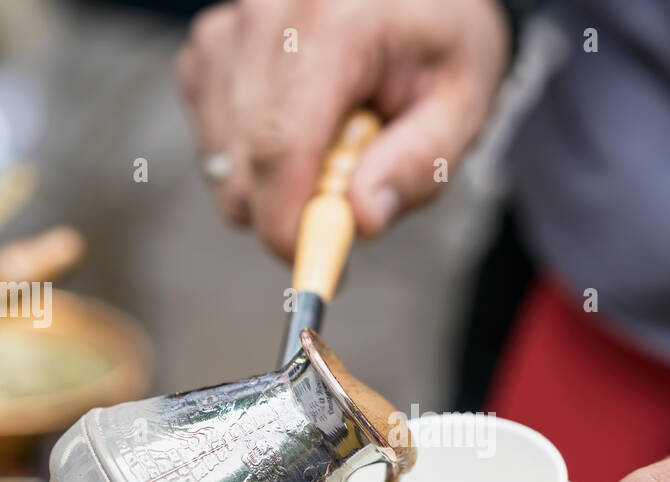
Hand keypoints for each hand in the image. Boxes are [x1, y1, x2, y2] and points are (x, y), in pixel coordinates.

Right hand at [177, 0, 507, 258]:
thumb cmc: (441, 43)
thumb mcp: (461, 105)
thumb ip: (417, 165)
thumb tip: (360, 223)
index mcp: (333, 22)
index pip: (282, 146)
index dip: (287, 224)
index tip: (314, 269)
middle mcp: (266, 15)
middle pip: (246, 165)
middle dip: (293, 208)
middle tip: (354, 190)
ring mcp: (228, 30)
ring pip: (224, 163)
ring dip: (278, 180)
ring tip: (336, 139)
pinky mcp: (208, 49)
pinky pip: (214, 143)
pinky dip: (255, 156)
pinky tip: (302, 125)